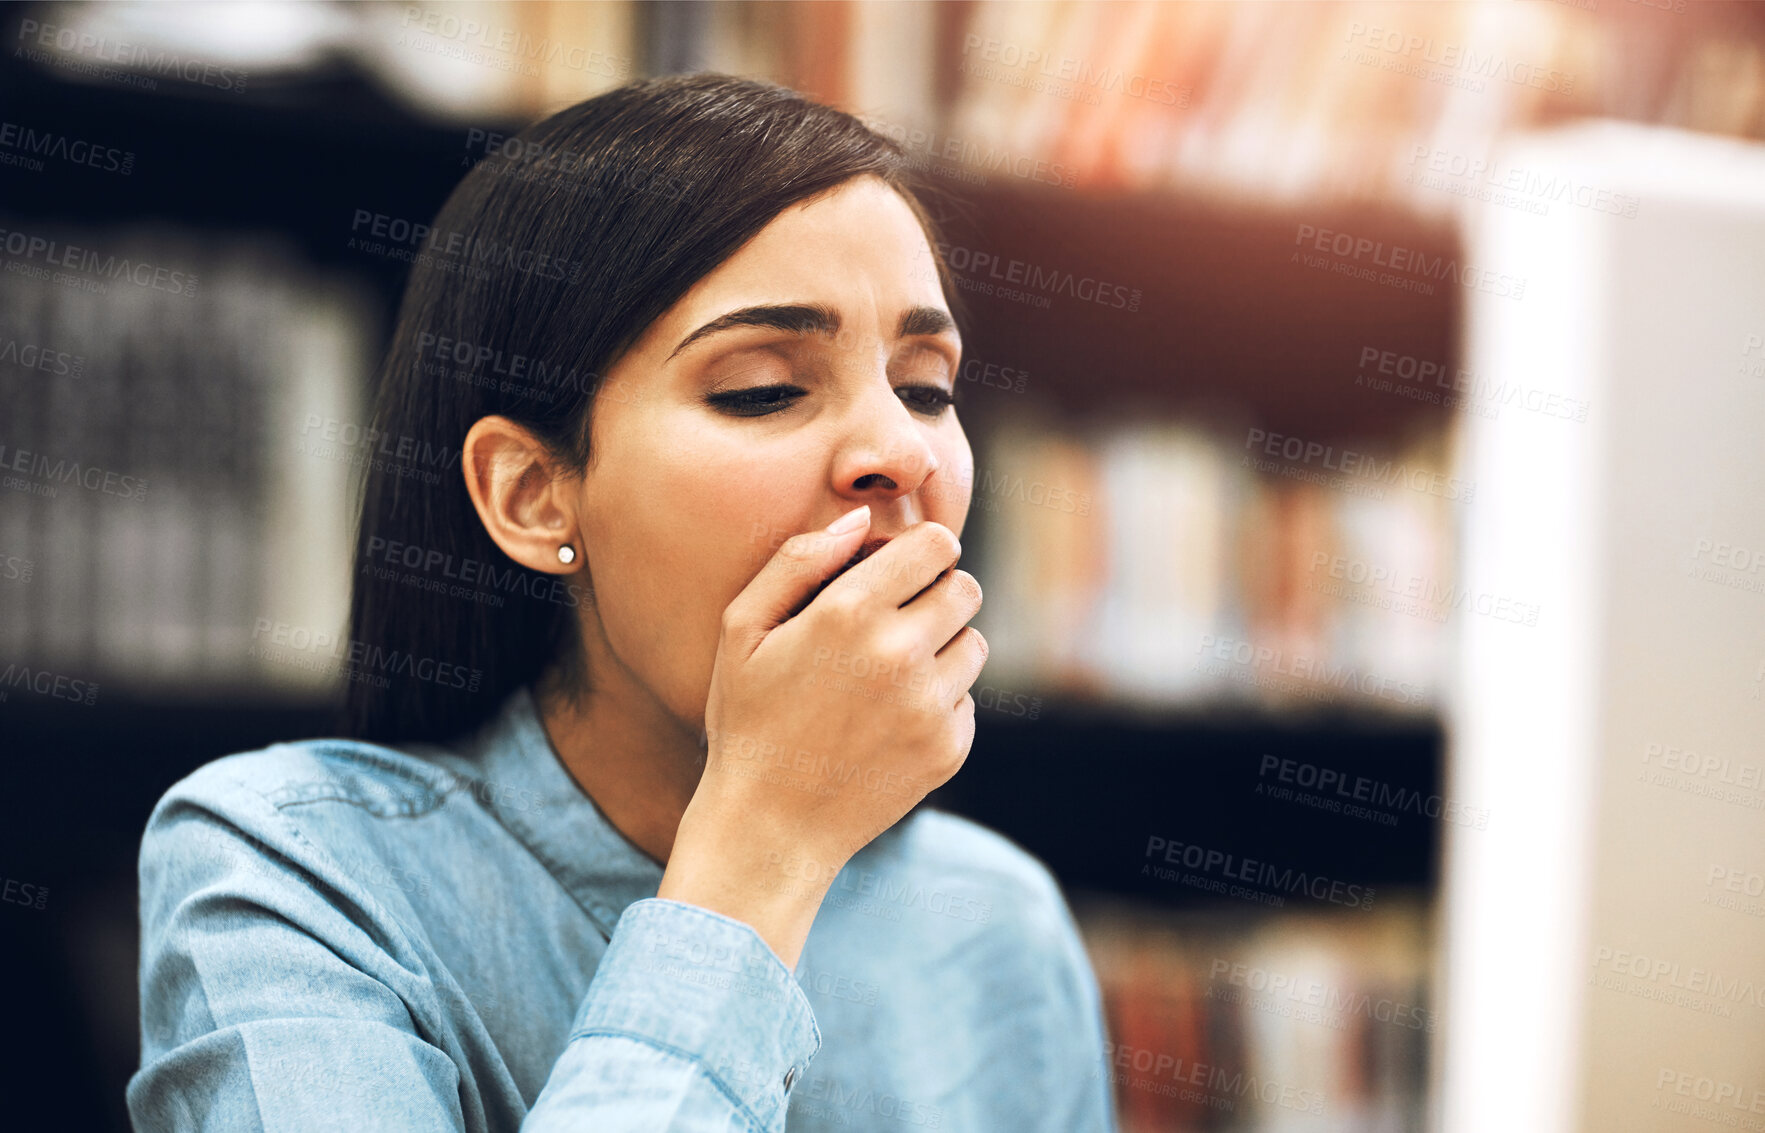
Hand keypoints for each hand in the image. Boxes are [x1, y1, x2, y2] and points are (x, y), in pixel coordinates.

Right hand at [657, 504, 986, 967]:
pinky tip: (890, 723)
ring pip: (974, 644)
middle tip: (899, 620)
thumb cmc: (748, 721)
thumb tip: (860, 519)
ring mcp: (929, 705)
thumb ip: (797, 560)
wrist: (768, 827)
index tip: (902, 569)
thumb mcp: (742, 630)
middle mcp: (898, 653)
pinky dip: (940, 703)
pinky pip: (966, 700)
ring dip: (943, 648)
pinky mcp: (948, 748)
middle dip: (938, 594)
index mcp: (848, 612)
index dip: (922, 550)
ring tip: (891, 675)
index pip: (937, 544)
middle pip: (966, 589)